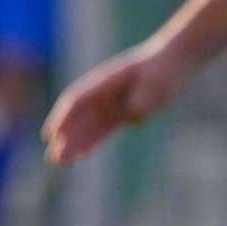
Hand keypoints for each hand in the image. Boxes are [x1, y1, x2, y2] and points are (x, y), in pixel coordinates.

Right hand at [42, 42, 197, 165]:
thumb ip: (142, 96)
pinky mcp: (122, 114)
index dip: (64, 117)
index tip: (52, 135)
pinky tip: (79, 157)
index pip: (78, 100)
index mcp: (105, 81)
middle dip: (64, 138)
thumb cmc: (164, 68)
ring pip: (87, 128)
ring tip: (60, 163)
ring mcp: (111, 104)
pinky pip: (102, 132)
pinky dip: (90, 144)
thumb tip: (132, 113)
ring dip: (73, 145)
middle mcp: (103, 93)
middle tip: (52, 159)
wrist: (174, 62)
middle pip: (78, 118)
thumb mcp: (156, 80)